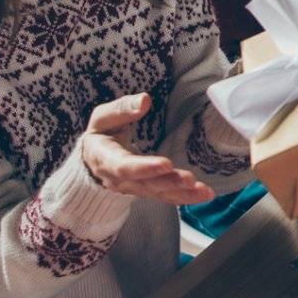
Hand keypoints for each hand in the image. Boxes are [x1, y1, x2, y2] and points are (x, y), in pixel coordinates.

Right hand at [79, 95, 213, 204]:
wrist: (92, 160)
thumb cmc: (101, 134)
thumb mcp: (103, 118)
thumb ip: (122, 109)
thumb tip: (144, 100)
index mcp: (106, 160)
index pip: (126, 167)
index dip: (145, 168)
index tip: (166, 164)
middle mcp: (120, 181)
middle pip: (147, 185)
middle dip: (169, 182)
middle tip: (190, 179)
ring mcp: (135, 189)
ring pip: (159, 194)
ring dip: (183, 193)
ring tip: (204, 191)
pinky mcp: (147, 192)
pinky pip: (166, 197)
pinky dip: (185, 197)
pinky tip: (203, 194)